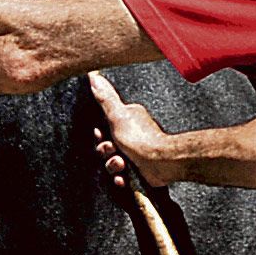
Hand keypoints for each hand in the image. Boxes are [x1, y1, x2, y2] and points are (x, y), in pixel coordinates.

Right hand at [87, 72, 176, 190]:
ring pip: (112, 161)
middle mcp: (131, 135)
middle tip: (113, 150)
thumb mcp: (118, 115)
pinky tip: (124, 176)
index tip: (102, 136)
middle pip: (106, 146)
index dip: (99, 135)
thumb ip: (105, 98)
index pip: (103, 126)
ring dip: (113, 165)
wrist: (161, 163)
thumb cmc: (142, 139)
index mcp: (127, 119)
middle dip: (106, 151)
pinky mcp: (137, 169)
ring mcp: (135, 153)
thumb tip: (94, 77)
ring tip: (122, 164)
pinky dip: (121, 177)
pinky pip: (121, 175)